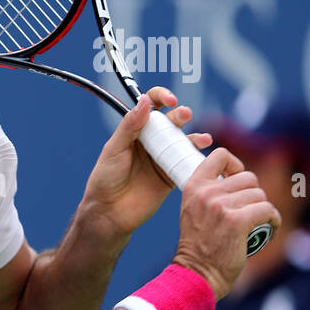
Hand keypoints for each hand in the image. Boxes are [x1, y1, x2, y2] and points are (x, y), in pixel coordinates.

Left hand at [79, 86, 208, 240]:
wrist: (110, 212)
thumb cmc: (105, 180)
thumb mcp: (114, 150)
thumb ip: (129, 126)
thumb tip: (144, 101)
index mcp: (134, 131)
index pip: (150, 106)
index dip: (161, 97)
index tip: (169, 99)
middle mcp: (150, 141)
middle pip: (171, 121)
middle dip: (180, 115)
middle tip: (183, 115)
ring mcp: (163, 157)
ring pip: (183, 140)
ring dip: (195, 136)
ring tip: (202, 139)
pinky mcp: (172, 174)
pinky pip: (188, 161)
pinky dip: (198, 155)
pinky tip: (204, 150)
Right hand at [173, 146, 281, 300]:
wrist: (197, 274)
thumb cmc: (199, 246)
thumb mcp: (194, 211)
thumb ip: (208, 192)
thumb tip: (237, 176)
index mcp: (193, 187)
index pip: (220, 155)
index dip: (236, 166)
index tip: (237, 183)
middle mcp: (206, 193)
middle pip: (248, 178)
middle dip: (254, 196)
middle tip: (248, 213)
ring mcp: (220, 206)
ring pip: (260, 196)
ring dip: (264, 211)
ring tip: (256, 226)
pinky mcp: (237, 221)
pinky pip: (268, 211)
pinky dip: (273, 222)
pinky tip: (267, 231)